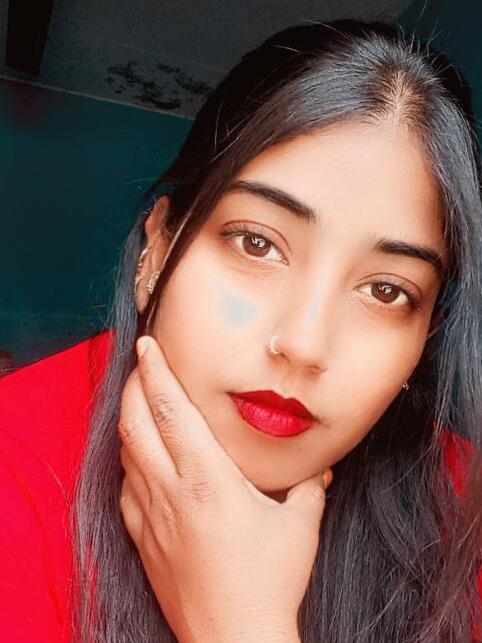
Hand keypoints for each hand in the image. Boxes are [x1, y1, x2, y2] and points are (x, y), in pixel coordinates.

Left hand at [118, 335, 332, 642]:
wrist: (234, 639)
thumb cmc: (269, 582)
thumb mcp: (300, 526)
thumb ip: (310, 487)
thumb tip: (321, 465)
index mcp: (207, 479)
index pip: (170, 409)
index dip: (156, 371)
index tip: (148, 345)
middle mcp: (171, 491)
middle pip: (134, 422)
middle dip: (133, 385)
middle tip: (142, 364)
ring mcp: (151, 516)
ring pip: (126, 452)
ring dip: (129, 419)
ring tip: (141, 401)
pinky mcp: (142, 538)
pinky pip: (125, 487)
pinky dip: (129, 461)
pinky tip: (142, 457)